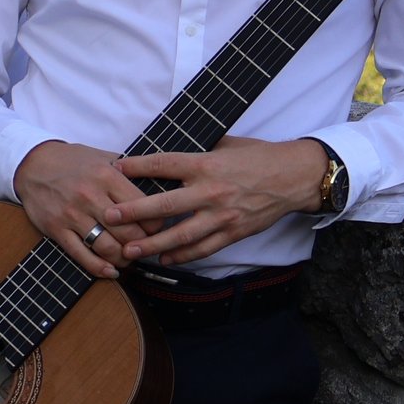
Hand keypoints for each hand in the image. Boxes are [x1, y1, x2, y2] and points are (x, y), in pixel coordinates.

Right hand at [12, 141, 157, 279]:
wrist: (32, 164)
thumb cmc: (72, 160)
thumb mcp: (103, 156)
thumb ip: (130, 169)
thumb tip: (157, 182)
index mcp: (107, 176)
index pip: (142, 208)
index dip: (155, 223)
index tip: (157, 229)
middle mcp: (90, 196)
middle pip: (128, 232)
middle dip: (142, 245)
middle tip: (146, 248)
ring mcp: (72, 215)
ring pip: (107, 247)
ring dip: (123, 259)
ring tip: (129, 259)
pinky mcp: (57, 229)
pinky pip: (82, 255)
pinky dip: (99, 268)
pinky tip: (110, 271)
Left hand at [101, 136, 327, 267]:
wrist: (293, 177)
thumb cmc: (258, 157)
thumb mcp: (226, 144)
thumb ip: (198, 150)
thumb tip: (168, 150)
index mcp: (207, 164)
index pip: (165, 164)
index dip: (139, 166)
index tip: (116, 167)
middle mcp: (211, 191)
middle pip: (165, 205)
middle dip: (134, 212)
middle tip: (110, 218)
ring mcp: (222, 216)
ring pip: (181, 235)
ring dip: (152, 244)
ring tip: (130, 251)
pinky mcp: (233, 233)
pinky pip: (203, 249)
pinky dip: (182, 255)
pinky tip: (164, 258)